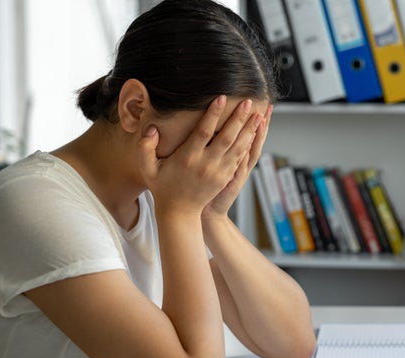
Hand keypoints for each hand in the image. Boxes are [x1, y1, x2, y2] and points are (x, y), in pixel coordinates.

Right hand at [137, 96, 261, 217]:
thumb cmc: (162, 186)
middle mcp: (206, 164)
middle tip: (248, 102)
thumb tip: (151, 128)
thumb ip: (144, 147)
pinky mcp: (226, 177)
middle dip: (239, 118)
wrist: (179, 212)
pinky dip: (249, 145)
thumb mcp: (147, 168)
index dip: (213, 114)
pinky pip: (240, 158)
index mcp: (188, 158)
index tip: (221, 97)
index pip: (204, 132)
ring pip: (238, 148)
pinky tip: (255, 133)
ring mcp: (219, 172)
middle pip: (227, 137)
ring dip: (249, 131)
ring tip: (259, 115)